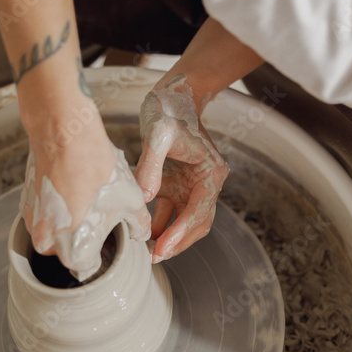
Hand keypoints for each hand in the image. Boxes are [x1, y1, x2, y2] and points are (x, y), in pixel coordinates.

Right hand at [21, 119, 150, 280]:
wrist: (66, 135)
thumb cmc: (98, 172)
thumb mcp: (132, 203)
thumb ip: (138, 226)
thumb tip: (139, 233)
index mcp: (74, 252)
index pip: (88, 268)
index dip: (101, 254)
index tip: (107, 242)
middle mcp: (48, 243)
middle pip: (68, 251)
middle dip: (83, 238)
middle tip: (98, 217)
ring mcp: (32, 222)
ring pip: (53, 232)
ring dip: (68, 222)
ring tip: (85, 198)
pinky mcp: (26, 200)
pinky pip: (43, 213)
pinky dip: (56, 205)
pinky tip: (72, 186)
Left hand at [135, 74, 229, 262]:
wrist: (174, 93)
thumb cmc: (171, 108)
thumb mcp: (157, 133)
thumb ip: (151, 166)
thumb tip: (145, 198)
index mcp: (210, 173)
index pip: (198, 211)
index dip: (180, 232)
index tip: (161, 248)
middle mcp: (205, 183)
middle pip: (196, 224)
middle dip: (177, 242)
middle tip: (154, 257)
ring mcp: (190, 187)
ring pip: (184, 223)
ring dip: (168, 238)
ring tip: (147, 252)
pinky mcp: (175, 186)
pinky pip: (170, 213)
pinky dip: (158, 225)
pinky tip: (141, 234)